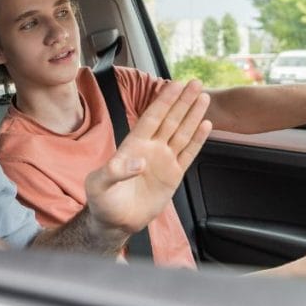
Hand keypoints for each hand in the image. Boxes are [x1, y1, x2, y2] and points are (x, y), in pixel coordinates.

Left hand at [84, 79, 210, 234]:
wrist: (115, 222)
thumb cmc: (102, 201)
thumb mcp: (99, 185)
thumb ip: (115, 171)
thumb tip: (140, 163)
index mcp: (133, 145)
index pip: (151, 117)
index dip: (163, 101)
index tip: (174, 84)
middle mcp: (151, 148)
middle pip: (170, 119)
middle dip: (183, 101)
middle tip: (196, 83)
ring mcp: (163, 161)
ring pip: (182, 133)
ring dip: (193, 115)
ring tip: (204, 98)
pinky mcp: (173, 176)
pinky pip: (188, 153)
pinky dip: (198, 140)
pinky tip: (206, 125)